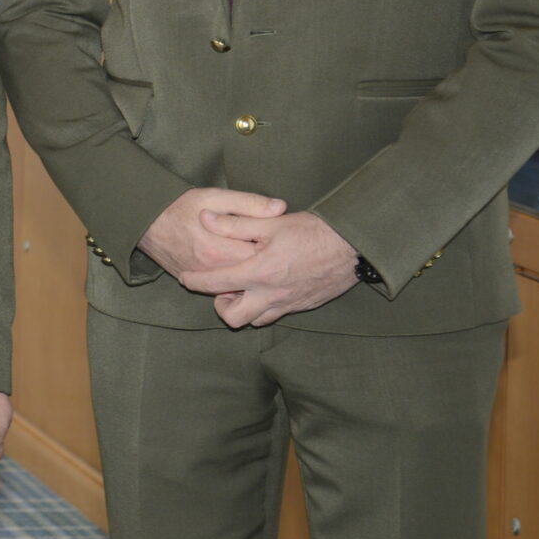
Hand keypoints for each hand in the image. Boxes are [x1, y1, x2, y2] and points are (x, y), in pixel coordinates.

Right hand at [138, 188, 285, 288]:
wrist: (143, 220)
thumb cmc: (180, 206)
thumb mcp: (215, 197)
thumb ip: (249, 203)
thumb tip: (280, 208)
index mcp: (221, 249)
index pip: (261, 258)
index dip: (276, 251)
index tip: (282, 242)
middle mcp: (211, 270)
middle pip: (251, 277)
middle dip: (265, 267)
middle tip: (275, 254)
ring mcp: (201, 279)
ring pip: (236, 287)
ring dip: (248, 277)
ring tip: (258, 263)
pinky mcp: (191, 281)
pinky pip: (218, 289)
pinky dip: (231, 282)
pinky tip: (237, 269)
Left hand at [191, 210, 359, 328]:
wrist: (354, 246)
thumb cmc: (312, 231)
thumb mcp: (270, 222)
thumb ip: (235, 224)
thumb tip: (205, 219)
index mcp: (259, 273)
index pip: (215, 284)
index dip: (194, 281)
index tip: (184, 277)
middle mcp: (272, 295)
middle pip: (234, 318)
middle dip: (221, 306)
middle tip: (222, 288)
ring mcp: (289, 303)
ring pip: (257, 320)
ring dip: (245, 308)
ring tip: (244, 288)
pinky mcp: (304, 306)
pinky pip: (277, 314)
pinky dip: (265, 306)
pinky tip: (267, 288)